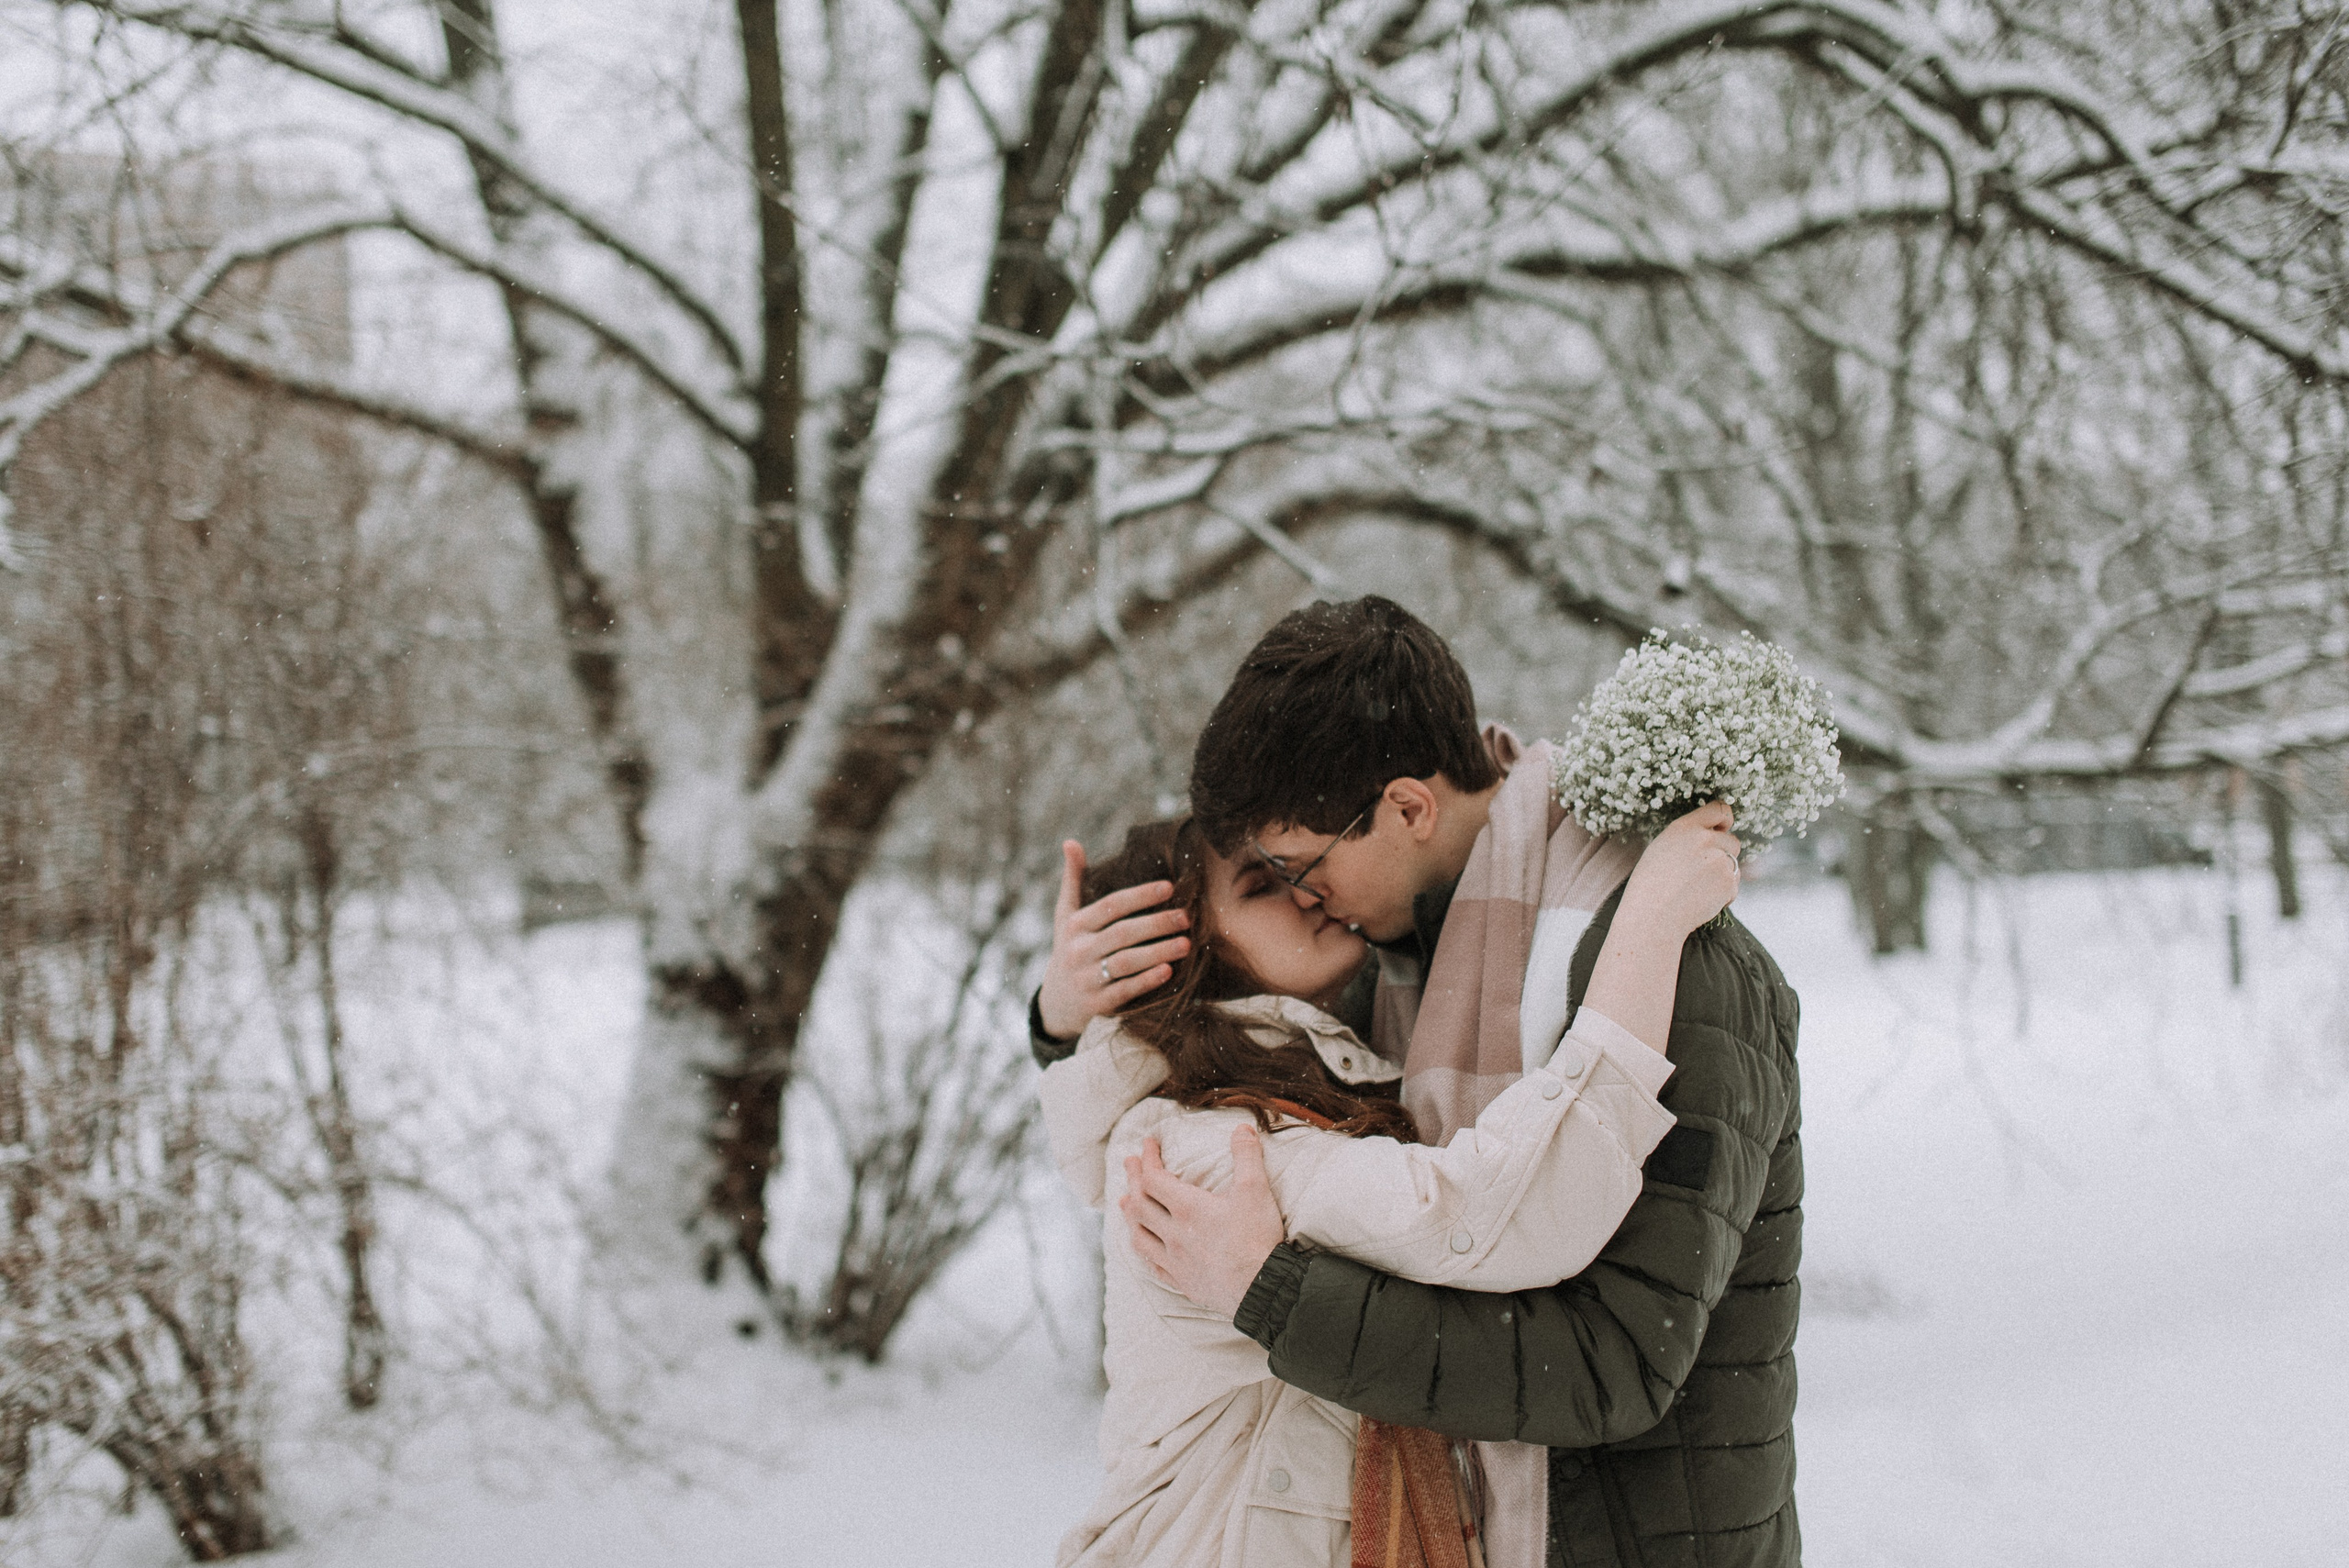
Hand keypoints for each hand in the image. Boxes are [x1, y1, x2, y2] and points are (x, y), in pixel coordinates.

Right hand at [1037, 839, 1191, 1038]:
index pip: (1110, 906)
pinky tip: (1169, 971)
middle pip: (1122, 933)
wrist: (1057, 1003)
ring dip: (1158, 952)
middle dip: (1157, 923)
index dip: (1140, 895)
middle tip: (1187, 916)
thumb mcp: (1066, 916)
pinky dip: (1147, 981)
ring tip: (1186, 944)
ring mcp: (1087, 979)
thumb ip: (1073, 880)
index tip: (1170, 887)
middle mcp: (1078, 951)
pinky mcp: (1098, 1004)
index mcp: (1075, 926)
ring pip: (1126, 962)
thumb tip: (1070, 841)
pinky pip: (1125, 990)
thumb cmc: (1071, 949)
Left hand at [1120, 1128, 1284, 1318]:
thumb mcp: (1255, 1190)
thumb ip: (1247, 1156)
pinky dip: (1146, 1251)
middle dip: (1133, 1179)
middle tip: (1129, 1163)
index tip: (1147, 1143)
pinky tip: (1145, 1249)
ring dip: (1130, 1215)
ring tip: (1125, 1202)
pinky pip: (1154, 1266)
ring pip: (1140, 1236)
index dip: (1147, 1159)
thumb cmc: (1257, 1238)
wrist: (1263, 1288)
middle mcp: (1174, 1234)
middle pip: (1140, 1204)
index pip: (1154, 1178)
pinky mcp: (1183, 1282)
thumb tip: (1242, 1128)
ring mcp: (1176, 1260)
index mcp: (1188, 1208)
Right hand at [1622, 801, 1742, 936]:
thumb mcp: (1662, 849)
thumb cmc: (1650, 886)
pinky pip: (1733, 886)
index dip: (1725, 820)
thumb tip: (1716, 834)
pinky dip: (1723, 894)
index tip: (1724, 827)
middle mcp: (1705, 840)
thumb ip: (1690, 838)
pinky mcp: (1729, 883)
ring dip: (1723, 875)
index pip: (1719, 809)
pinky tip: (1701, 900)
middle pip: (1732, 841)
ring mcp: (1719, 861)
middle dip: (1724, 854)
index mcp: (1685, 828)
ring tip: (1696, 889)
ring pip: (1734, 864)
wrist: (1653, 917)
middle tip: (1701, 872)